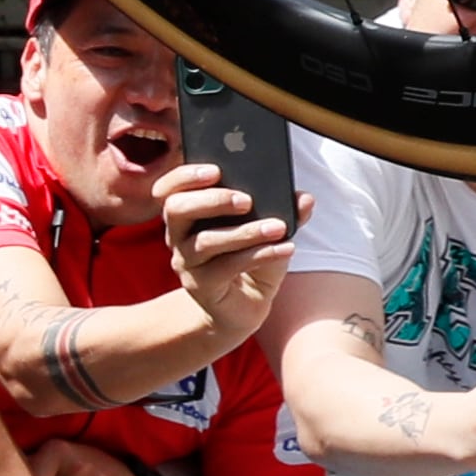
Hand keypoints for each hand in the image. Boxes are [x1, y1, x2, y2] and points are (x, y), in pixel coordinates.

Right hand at [156, 167, 299, 335]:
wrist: (244, 306)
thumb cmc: (251, 260)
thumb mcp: (268, 231)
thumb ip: (285, 212)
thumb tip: (305, 198)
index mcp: (187, 212)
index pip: (170, 187)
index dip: (186, 176)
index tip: (217, 169)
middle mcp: (178, 235)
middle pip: (176, 209)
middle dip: (212, 200)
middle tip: (247, 200)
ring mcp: (187, 262)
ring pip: (206, 241)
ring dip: (245, 231)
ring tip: (278, 226)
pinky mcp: (201, 287)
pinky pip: (228, 267)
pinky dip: (260, 255)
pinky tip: (286, 248)